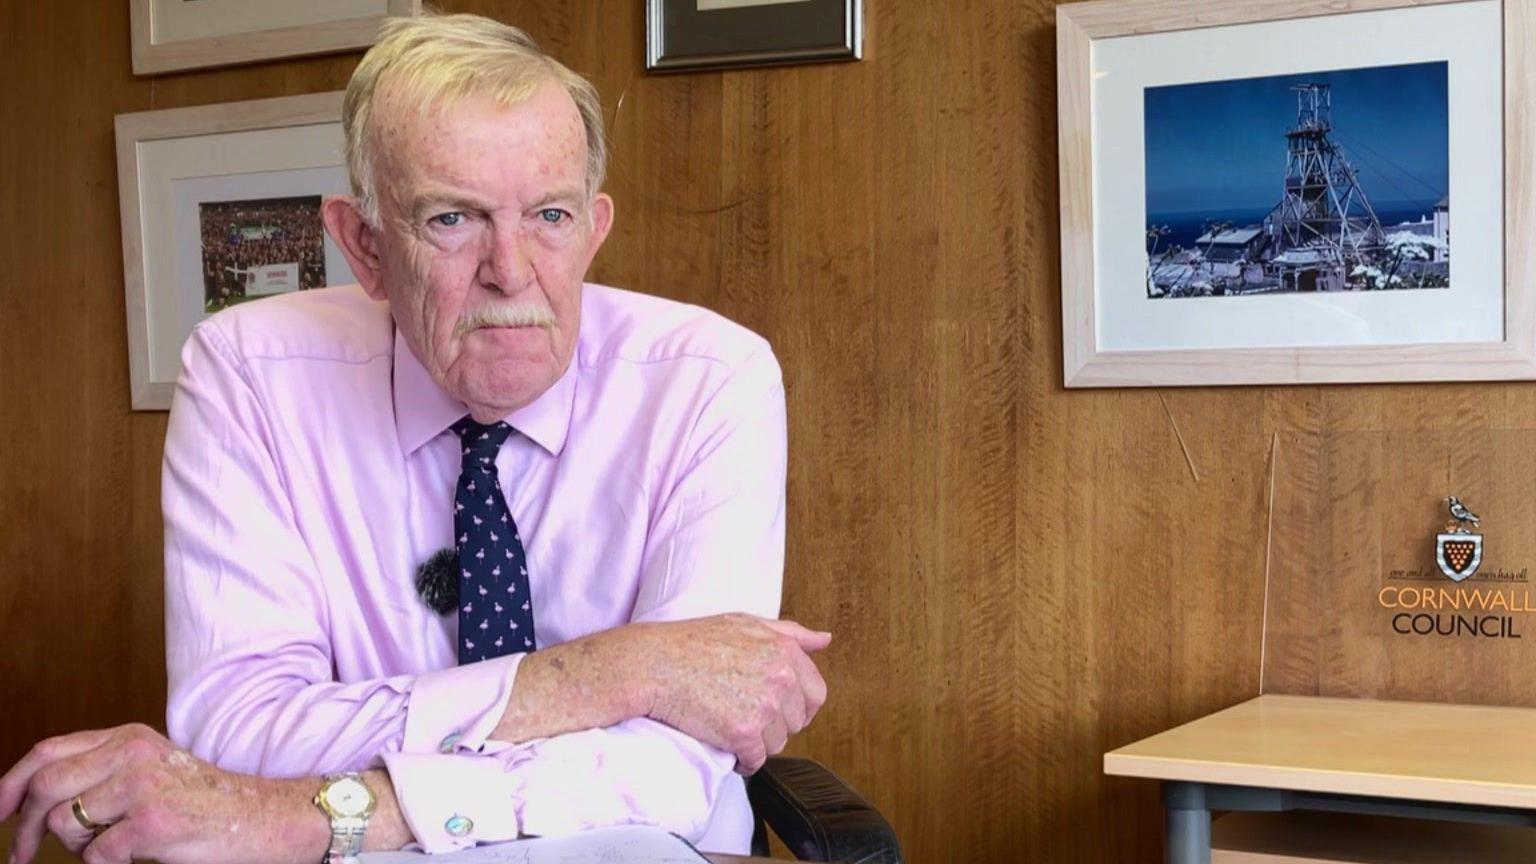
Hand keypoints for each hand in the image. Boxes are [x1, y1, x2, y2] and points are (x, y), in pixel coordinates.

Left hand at [0, 724, 324, 863]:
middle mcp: (132, 753)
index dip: (9, 784)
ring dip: (78, 848)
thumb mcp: (152, 769)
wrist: (264, 818)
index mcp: (129, 737)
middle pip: (45, 788)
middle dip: (20, 830)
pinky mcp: (151, 823)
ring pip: (62, 826)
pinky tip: (138, 855)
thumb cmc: (206, 802)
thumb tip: (33, 798)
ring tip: (114, 846)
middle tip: (18, 858)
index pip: (47, 752)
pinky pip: (94, 856)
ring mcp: (141, 786)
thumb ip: (103, 769)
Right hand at [635, 614, 830, 773]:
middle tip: (744, 715)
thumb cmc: (693, 642)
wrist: (653, 665)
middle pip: (796, 722)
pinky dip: (742, 760)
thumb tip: (824, 640)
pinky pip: (756, 761)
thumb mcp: (745, 623)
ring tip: (730, 725)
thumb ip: (790, 633)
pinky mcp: (744, 733)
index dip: (798, 706)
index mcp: (785, 651)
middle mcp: (781, 678)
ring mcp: (764, 707)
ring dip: (757, 742)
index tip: (777, 709)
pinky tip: (725, 744)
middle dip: (774, 724)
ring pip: (777, 744)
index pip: (816, 693)